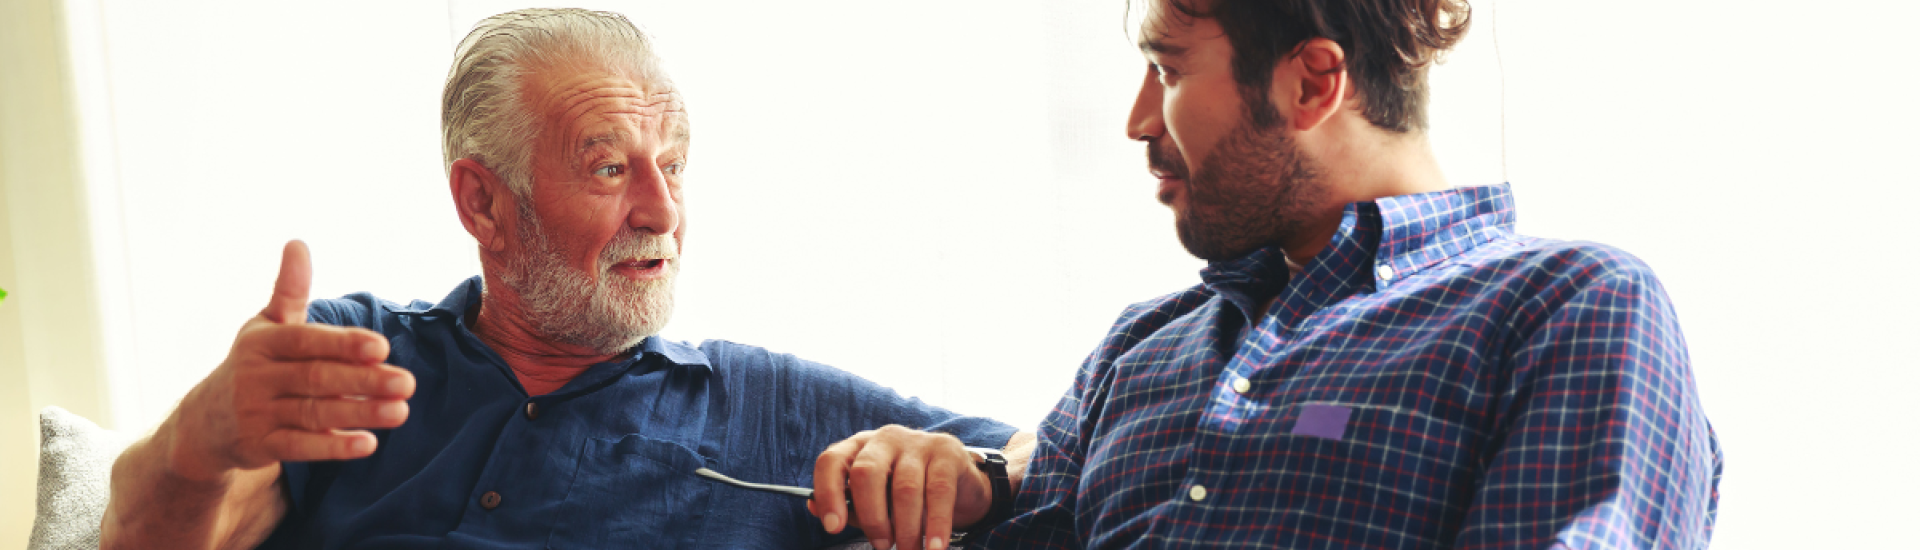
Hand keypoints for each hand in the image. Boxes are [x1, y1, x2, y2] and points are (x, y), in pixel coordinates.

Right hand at [164, 240, 415, 481]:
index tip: (382, 347)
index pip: (306, 342)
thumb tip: (298, 243)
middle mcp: (256, 377)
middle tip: (408, 383)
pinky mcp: (260, 446)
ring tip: (401, 411)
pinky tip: (369, 443)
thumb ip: (289, 290)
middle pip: (317, 379)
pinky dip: (333, 447)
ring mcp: (256, 413)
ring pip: (314, 414)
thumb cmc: (254, 364)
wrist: (204, 422)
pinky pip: (300, 448)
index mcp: (262, 343)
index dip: (343, 344)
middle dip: (364, 381)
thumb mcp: (266, 326)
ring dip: (359, 413)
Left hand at [810, 425, 991, 549]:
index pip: (832, 461)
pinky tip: (934, 547)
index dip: (828, 494)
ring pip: (905, 488)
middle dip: (872, 517)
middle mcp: (885, 438)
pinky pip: (938, 492)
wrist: (959, 480)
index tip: (832, 527)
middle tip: (881, 546)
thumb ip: (849, 504)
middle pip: (866, 473)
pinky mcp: (947, 452)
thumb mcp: (876, 498)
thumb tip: (814, 508)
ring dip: (906, 529)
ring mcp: (917, 442)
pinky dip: (937, 525)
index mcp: (859, 447)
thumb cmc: (905, 492)